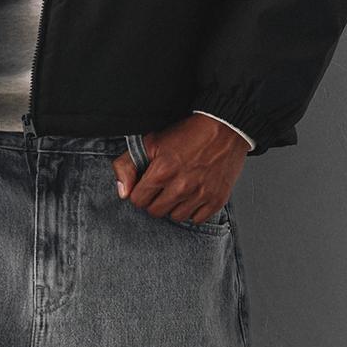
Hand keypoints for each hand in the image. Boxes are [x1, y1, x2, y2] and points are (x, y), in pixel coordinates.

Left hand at [112, 115, 247, 222]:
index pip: (138, 201)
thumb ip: (126, 166)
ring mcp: (200, 194)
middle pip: (155, 212)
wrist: (224, 127)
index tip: (148, 184)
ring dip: (174, 206)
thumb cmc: (187, 134)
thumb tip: (123, 193)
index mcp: (162, 171)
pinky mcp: (216, 199)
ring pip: (176, 217)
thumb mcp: (150, 142)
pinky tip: (194, 194)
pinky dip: (193, 210)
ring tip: (179, 189)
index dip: (140, 192)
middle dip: (155, 200)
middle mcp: (181, 186)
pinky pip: (197, 219)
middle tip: (164, 186)